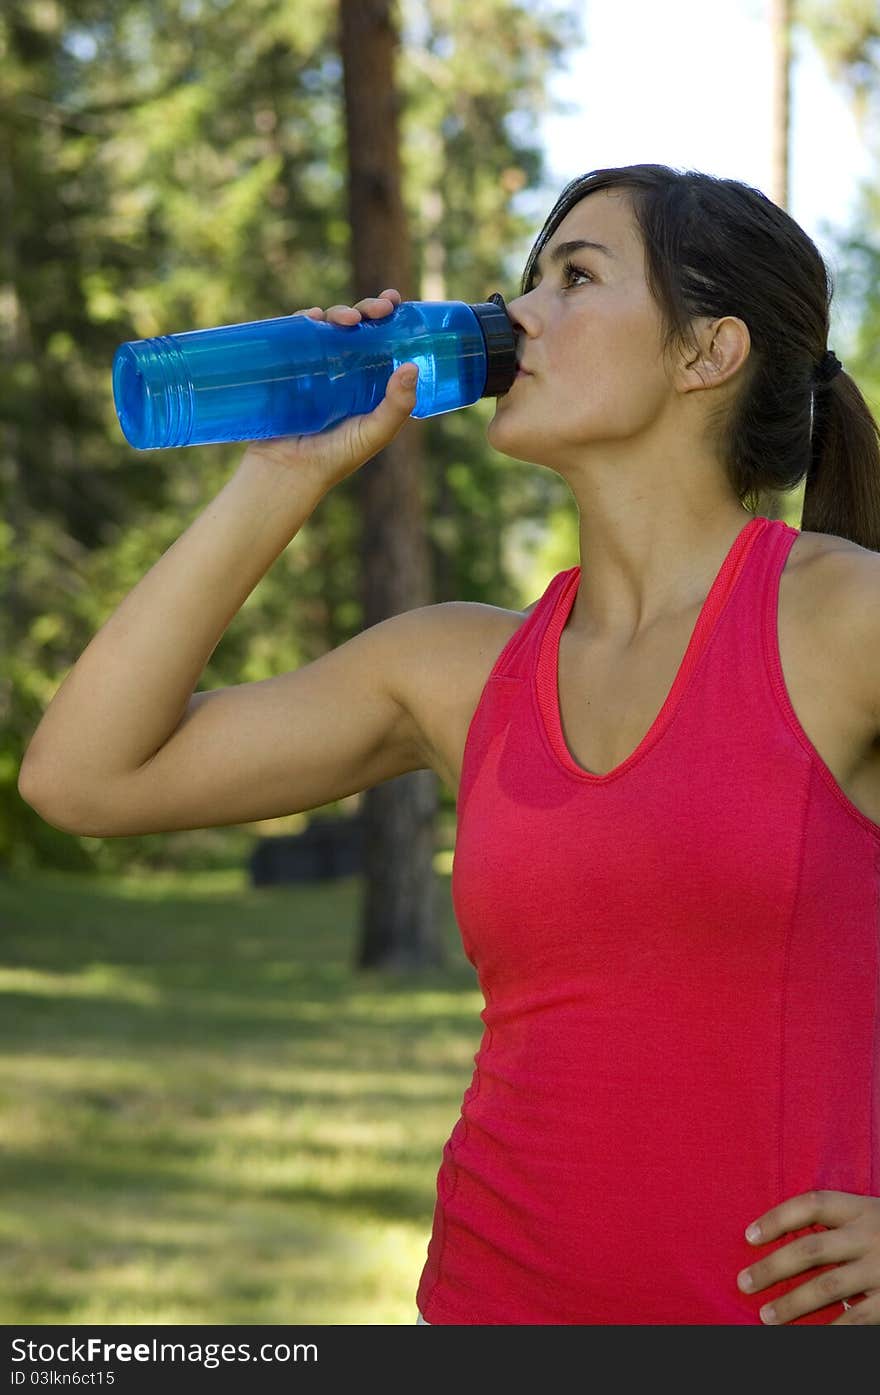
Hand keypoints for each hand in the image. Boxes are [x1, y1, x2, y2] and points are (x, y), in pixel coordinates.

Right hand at [240, 288, 417, 489]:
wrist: (287, 471)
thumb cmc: (335, 457)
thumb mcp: (374, 433)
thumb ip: (396, 406)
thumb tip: (412, 367)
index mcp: (367, 382)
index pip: (381, 341)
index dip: (388, 318)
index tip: (395, 302)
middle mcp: (342, 371)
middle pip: (356, 328)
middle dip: (367, 309)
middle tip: (379, 308)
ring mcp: (313, 367)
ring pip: (327, 327)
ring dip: (339, 312)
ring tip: (348, 320)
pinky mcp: (287, 369)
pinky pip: (293, 337)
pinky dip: (302, 321)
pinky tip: (311, 317)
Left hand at [737, 1189, 879, 1323]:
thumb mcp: (871, 1216)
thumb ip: (840, 1224)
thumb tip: (783, 1240)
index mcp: (860, 1210)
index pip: (812, 1205)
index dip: (777, 1218)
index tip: (748, 1236)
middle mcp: (869, 1236)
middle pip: (811, 1249)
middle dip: (773, 1268)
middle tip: (744, 1283)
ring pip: (827, 1287)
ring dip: (792, 1304)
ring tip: (765, 1317)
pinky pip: (856, 1319)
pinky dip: (830, 1329)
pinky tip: (808, 1337)